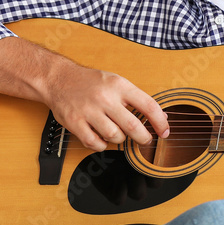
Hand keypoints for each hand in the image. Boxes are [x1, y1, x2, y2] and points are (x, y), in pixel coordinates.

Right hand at [43, 59, 169, 151]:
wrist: (59, 78)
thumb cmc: (91, 82)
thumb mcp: (117, 82)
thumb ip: (138, 100)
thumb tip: (162, 117)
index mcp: (119, 86)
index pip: (148, 105)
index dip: (160, 122)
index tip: (164, 131)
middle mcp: (105, 98)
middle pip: (133, 126)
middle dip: (144, 138)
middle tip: (145, 139)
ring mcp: (89, 111)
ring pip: (114, 136)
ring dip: (120, 140)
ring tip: (118, 134)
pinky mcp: (74, 122)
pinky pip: (94, 143)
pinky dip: (102, 145)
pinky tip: (102, 139)